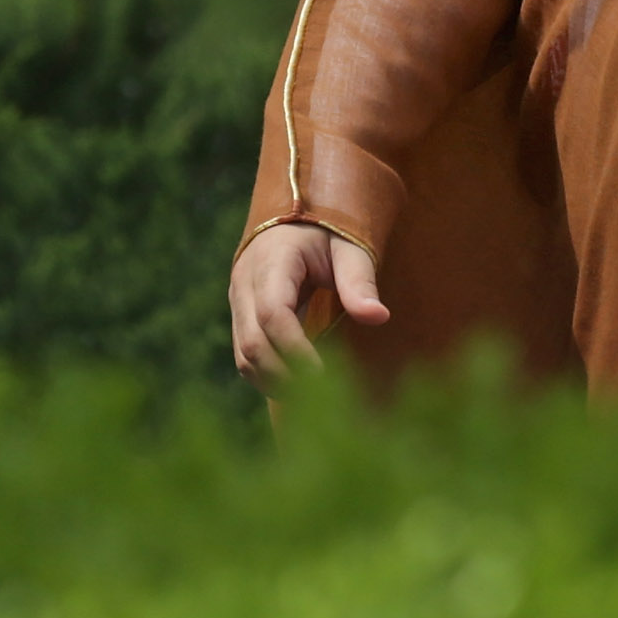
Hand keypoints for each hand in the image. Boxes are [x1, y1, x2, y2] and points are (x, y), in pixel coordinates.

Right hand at [228, 223, 388, 389]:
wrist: (294, 218)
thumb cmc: (328, 231)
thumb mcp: (349, 247)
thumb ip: (360, 281)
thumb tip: (378, 317)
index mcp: (271, 264)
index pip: (273, 315)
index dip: (295, 349)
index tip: (323, 374)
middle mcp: (244, 285)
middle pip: (251, 343)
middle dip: (283, 374)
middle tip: (321, 396)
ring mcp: (238, 303)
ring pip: (243, 355)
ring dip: (272, 380)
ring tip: (311, 398)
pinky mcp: (241, 317)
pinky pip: (246, 354)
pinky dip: (268, 374)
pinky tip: (297, 385)